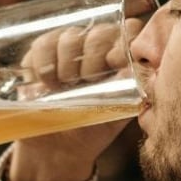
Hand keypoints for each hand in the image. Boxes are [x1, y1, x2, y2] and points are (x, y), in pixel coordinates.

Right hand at [7, 19, 143, 180]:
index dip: (123, 41)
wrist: (56, 149)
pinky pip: (42, 43)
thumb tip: (140, 74)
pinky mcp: (40, 55)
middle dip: (92, 54)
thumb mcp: (116, 114)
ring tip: (64, 84)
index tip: (114, 62)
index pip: (129, 31)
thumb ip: (131, 94)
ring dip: (67, 60)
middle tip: (85, 79)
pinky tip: (46, 81)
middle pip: (99, 31)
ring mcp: (66, 49)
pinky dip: (44, 61)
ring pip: (70, 35)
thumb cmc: (92, 130)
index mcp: (119, 59)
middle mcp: (95, 48)